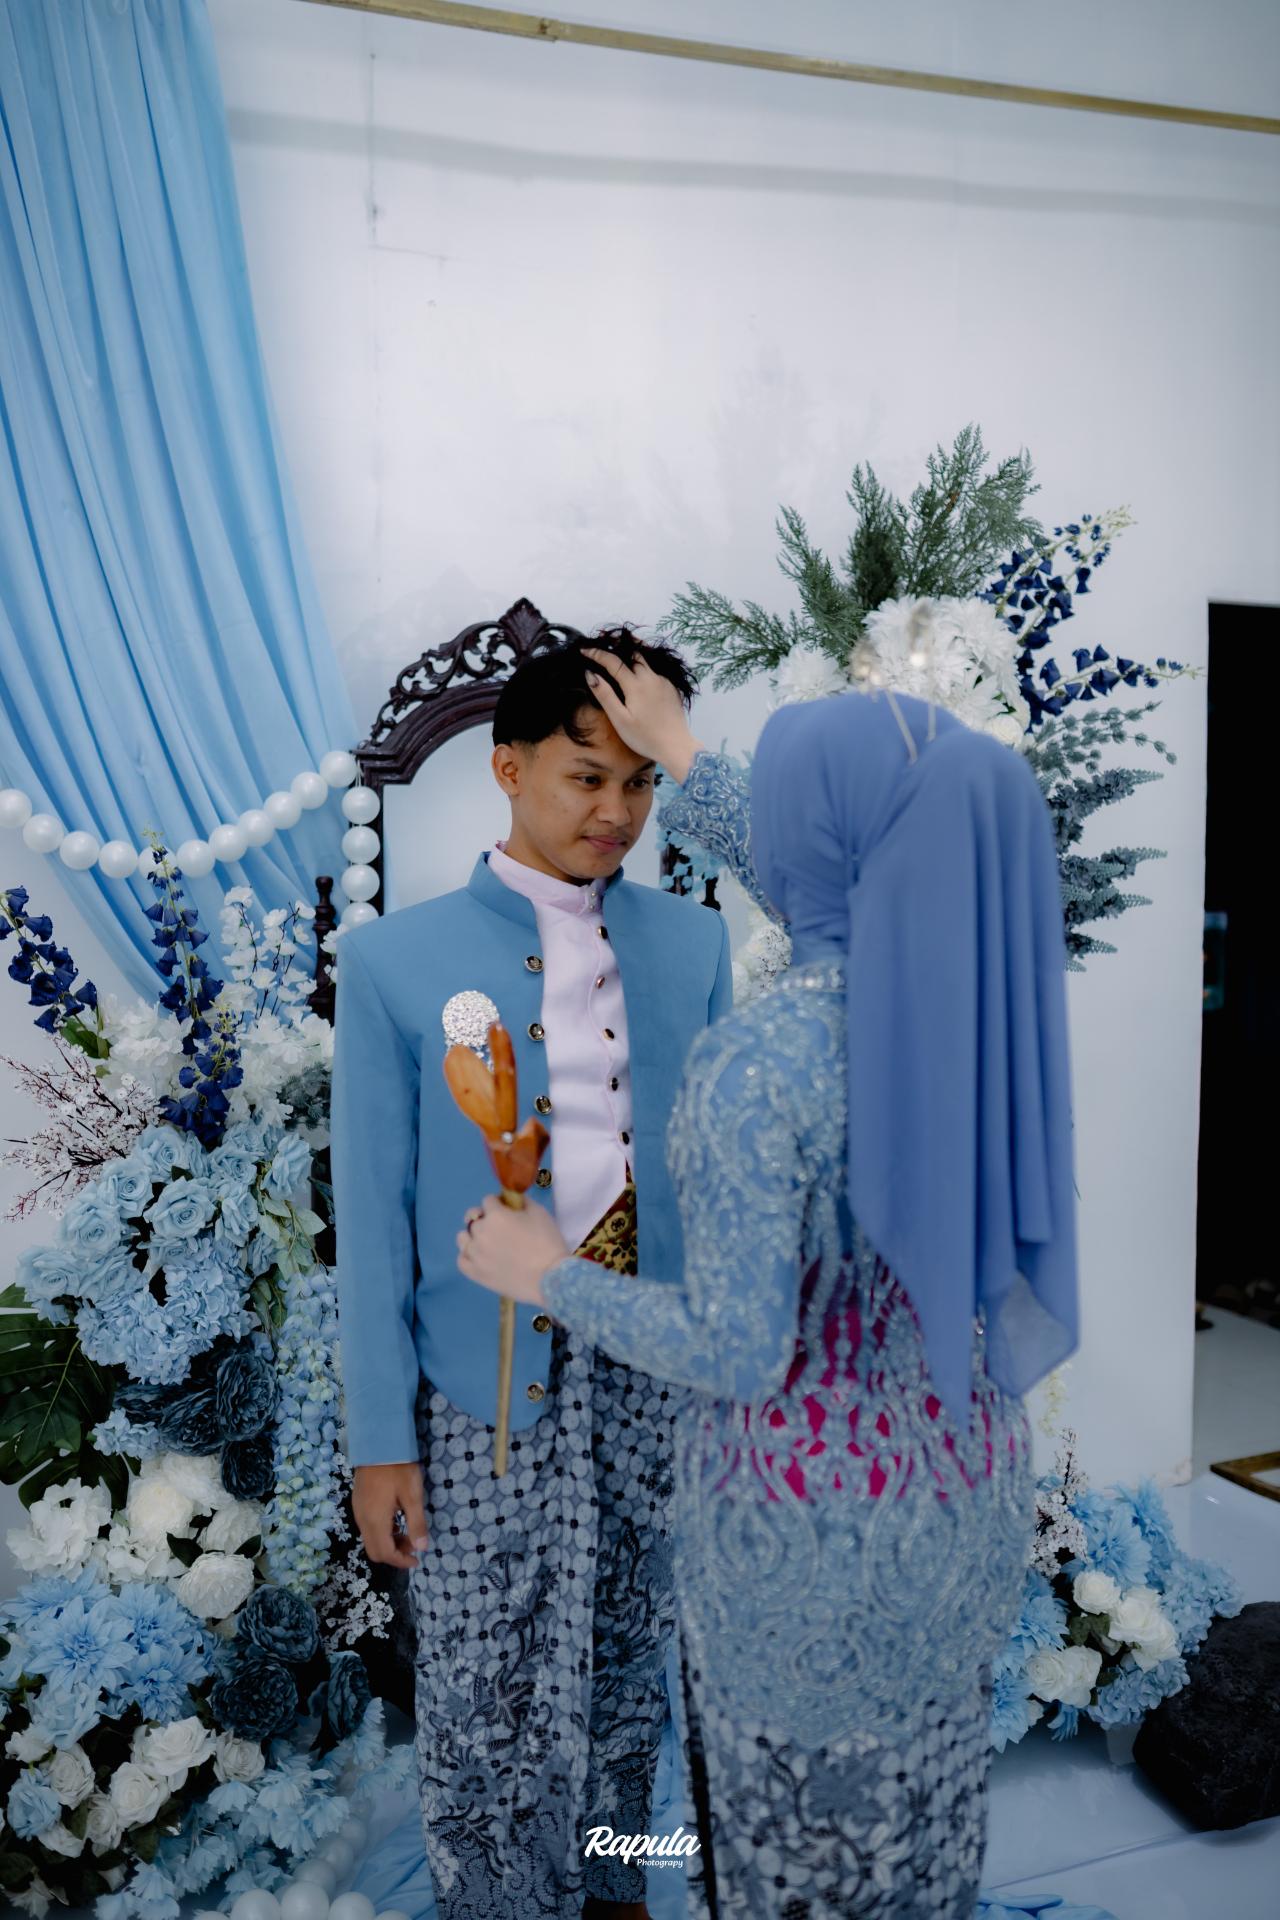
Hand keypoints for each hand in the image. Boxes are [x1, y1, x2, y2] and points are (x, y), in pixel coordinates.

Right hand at [352, 1460, 428, 1569]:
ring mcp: (358, 1511)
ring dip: (389, 1543)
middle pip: (375, 1551)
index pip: (385, 1553)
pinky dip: (382, 1532)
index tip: (417, 1559)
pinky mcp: (358, 1503)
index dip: (401, 1561)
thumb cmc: (398, 1468)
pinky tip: (396, 1520)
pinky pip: (368, 1527)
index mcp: (375, 1521)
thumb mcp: (413, 1495)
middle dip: (395, 1554)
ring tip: (408, 1532)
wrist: (378, 1444)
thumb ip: (417, 1523)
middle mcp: (363, 1520)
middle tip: (413, 1545)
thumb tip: (422, 1548)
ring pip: (370, 1539)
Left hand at [456, 1194, 569, 1304]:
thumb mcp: (539, 1213)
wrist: (549, 1279)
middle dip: (487, 1219)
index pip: (488, 1201)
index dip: (499, 1204)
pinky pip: (461, 1260)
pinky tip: (481, 1257)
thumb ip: (522, 1201)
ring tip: (488, 1244)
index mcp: (496, 1216)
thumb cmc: (547, 1243)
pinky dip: (468, 1256)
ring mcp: (475, 1254)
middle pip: (474, 1218)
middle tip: (502, 1229)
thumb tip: (511, 1199)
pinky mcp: (475, 1273)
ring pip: (463, 1238)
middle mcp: (480, 1233)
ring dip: (473, 1236)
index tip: (508, 1211)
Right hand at [582, 646, 703, 783]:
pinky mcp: (671, 688)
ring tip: (618, 656)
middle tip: (601, 649)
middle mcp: (651, 677)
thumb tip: (590, 674)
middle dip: (615, 648)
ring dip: (630, 656)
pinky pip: (654, 672)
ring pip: (644, 661)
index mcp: (635, 684)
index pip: (612, 661)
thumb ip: (605, 695)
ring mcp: (663, 681)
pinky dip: (642, 668)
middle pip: (631, 654)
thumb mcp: (619, 719)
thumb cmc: (644, 737)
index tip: (584, 650)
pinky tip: (637, 676)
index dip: (597, 654)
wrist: (676, 746)